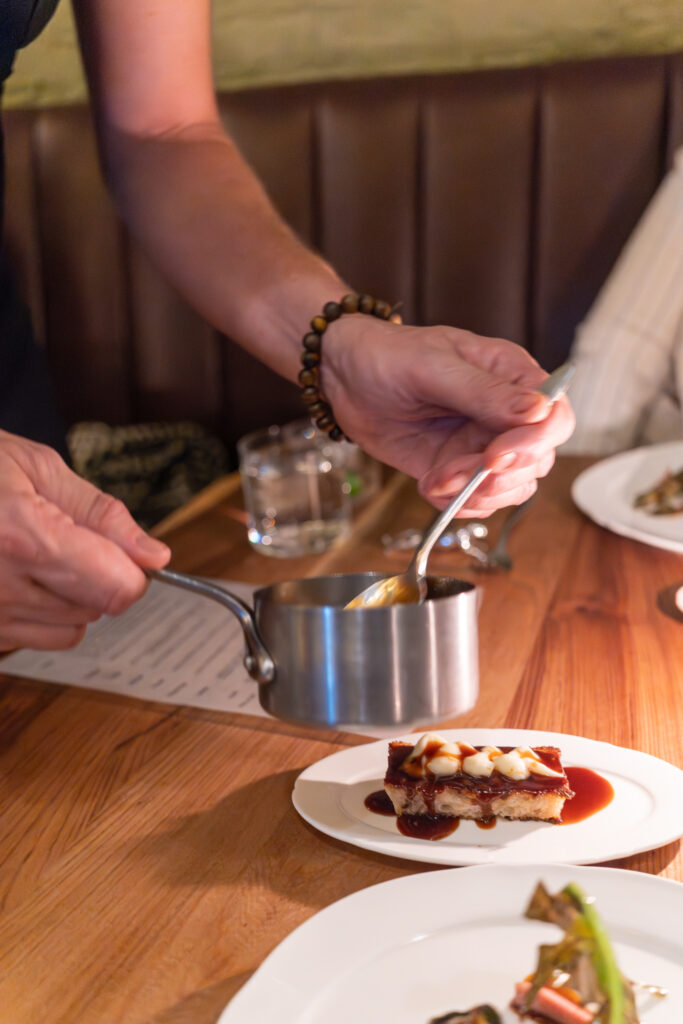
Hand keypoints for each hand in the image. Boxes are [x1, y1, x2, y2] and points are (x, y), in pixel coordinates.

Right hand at [0, 431, 169, 651]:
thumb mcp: (37, 467)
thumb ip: (102, 515)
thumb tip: (154, 556)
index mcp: (23, 537)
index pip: (117, 588)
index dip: (131, 568)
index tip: (119, 548)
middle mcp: (0, 587)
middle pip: (98, 608)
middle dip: (96, 575)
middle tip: (60, 536)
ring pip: (70, 629)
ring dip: (67, 597)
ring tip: (29, 554)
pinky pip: (33, 637)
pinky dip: (36, 612)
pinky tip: (10, 575)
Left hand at [322, 318, 574, 515]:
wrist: (343, 376)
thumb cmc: (388, 355)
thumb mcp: (433, 367)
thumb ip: (484, 391)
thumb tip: (538, 409)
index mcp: (512, 376)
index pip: (554, 417)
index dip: (533, 444)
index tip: (495, 456)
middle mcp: (507, 414)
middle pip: (537, 460)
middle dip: (497, 476)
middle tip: (451, 473)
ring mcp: (483, 443)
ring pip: (512, 487)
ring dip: (476, 495)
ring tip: (435, 480)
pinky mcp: (459, 468)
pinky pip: (480, 500)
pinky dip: (458, 505)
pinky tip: (431, 488)